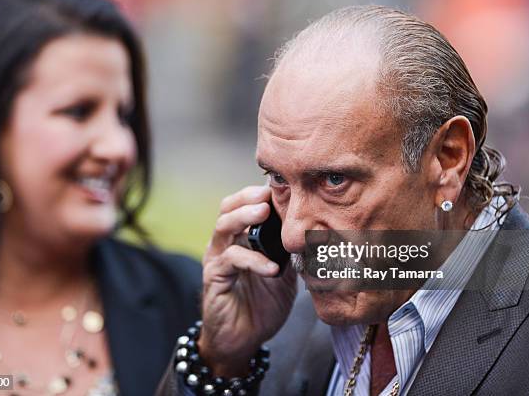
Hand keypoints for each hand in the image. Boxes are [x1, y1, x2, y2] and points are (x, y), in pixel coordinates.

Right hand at [198, 185, 296, 376]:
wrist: (242, 340)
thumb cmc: (262, 305)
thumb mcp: (283, 274)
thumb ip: (289, 252)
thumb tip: (314, 233)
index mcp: (239, 238)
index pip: (242, 205)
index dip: (258, 194)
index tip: (282, 187)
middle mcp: (224, 244)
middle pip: (227, 208)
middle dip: (248, 198)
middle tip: (268, 195)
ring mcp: (217, 259)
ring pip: (223, 227)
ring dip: (244, 217)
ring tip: (264, 214)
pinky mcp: (214, 278)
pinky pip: (231, 260)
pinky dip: (253, 260)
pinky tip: (272, 268)